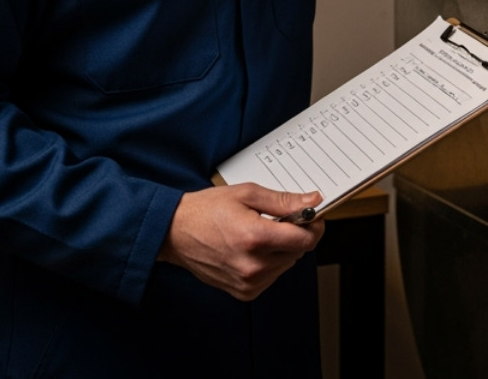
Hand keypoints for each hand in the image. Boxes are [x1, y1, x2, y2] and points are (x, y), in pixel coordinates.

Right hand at [158, 184, 324, 300]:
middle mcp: (253, 265)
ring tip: (257, 235)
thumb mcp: (246, 194)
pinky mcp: (244, 292)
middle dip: (294, 235)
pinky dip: (269, 263)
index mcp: (254, 238)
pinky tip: (251, 250)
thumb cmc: (206, 211)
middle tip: (275, 221)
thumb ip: (283, 201)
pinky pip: (272, 276)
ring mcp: (248, 282)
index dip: (312, 226)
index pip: (305, 240)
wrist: (175, 232)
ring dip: (281, 249)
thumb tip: (312, 201)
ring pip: (286, 264)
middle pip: (298, 252)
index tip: (310, 217)